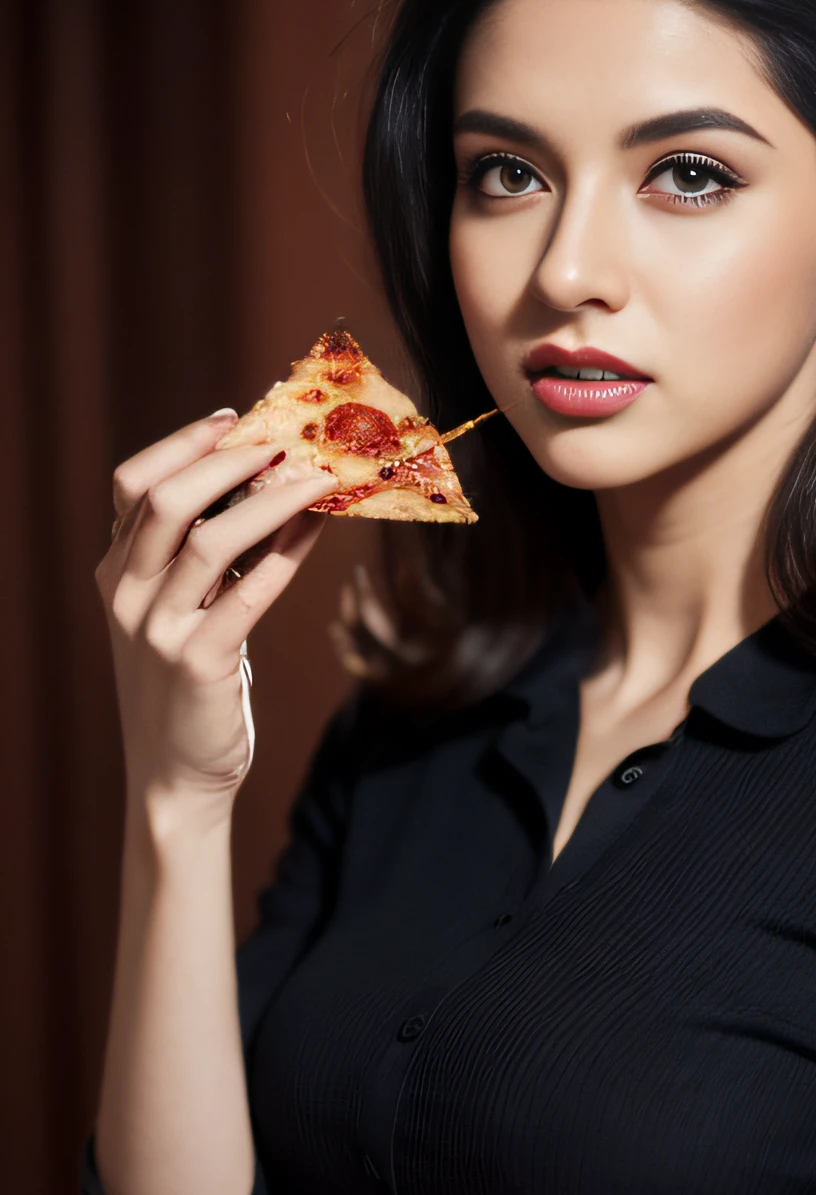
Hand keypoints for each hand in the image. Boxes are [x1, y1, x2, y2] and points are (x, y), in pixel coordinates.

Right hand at [97, 410, 330, 805]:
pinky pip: (250, 590)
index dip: (182, 444)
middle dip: (227, 460)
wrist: (175, 775)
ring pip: (208, 539)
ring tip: (315, 475)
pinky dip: (288, 551)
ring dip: (269, 498)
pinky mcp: (198, 663)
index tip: (233, 419)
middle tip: (282, 439)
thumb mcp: (179, 615)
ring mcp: (157, 629)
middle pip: (165, 500)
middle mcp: (127, 595)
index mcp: (117, 574)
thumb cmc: (189, 688)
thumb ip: (200, 561)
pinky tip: (318, 528)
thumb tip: (267, 490)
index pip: (134, 485)